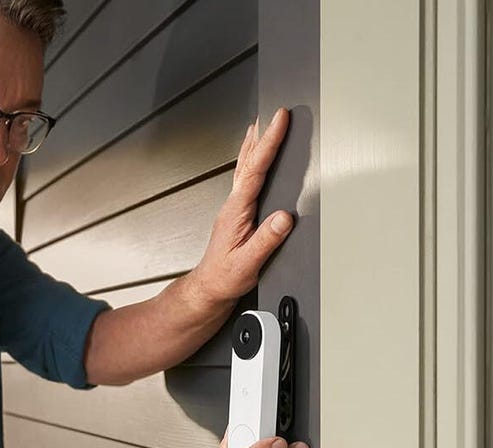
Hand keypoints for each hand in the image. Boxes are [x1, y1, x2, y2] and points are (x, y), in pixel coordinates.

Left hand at [187, 108, 294, 306]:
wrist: (208, 289)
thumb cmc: (224, 278)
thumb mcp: (248, 263)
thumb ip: (266, 240)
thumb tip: (284, 218)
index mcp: (236, 210)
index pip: (256, 169)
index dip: (269, 142)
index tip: (279, 120)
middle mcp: (233, 205)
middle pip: (248, 161)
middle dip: (263, 135)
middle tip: (273, 113)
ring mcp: (233, 208)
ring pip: (245, 168)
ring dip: (254, 145)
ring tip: (261, 125)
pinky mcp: (236, 214)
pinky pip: (244, 179)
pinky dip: (251, 162)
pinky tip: (254, 160)